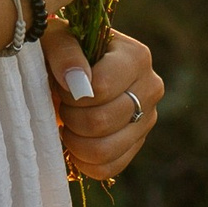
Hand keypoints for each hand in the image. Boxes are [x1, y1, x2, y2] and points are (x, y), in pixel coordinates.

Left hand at [41, 24, 162, 179]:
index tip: (60, 85)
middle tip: (63, 105)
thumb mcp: (57, 37)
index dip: (71, 93)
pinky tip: (75, 142)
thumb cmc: (63, 50)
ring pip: (105, 150)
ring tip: (67, 123)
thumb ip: (65, 51)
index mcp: (136, 57)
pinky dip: (84, 162)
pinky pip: (108, 168)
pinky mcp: (137, 145)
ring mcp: (147, 120)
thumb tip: (78, 82)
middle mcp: (151, 88)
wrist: (72, 70)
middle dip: (71, 117)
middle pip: (102, 121)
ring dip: (74, 141)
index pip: (102, 88)